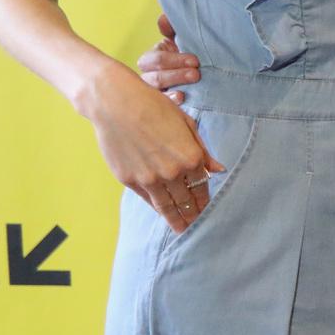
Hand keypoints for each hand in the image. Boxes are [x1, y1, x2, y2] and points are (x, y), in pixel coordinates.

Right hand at [79, 59, 222, 231]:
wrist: (116, 104)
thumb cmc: (154, 107)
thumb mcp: (186, 124)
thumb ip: (203, 150)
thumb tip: (219, 170)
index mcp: (191, 157)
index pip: (202, 187)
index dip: (205, 201)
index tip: (209, 210)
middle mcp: (172, 173)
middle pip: (186, 201)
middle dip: (193, 214)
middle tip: (199, 226)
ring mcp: (149, 178)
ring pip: (167, 206)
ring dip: (176, 220)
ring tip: (182, 230)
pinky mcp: (129, 179)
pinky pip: (147, 199)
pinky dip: (156, 208)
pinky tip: (162, 214)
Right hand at [137, 12, 199, 104]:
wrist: (208, 77)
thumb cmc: (191, 56)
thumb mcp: (184, 41)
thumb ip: (173, 29)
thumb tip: (164, 19)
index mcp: (152, 60)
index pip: (153, 60)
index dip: (172, 60)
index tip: (195, 61)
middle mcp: (150, 78)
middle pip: (153, 78)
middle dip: (175, 76)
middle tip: (196, 75)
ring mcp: (155, 96)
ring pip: (155, 95)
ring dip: (171, 92)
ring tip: (185, 92)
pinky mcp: (164, 109)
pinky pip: (162, 110)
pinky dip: (170, 106)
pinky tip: (180, 102)